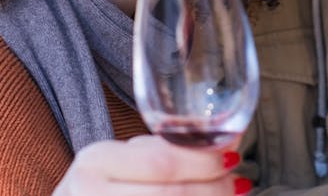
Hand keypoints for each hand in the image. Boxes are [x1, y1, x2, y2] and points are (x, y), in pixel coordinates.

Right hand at [53, 135, 249, 194]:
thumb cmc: (101, 185)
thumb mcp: (120, 158)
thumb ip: (164, 148)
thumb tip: (227, 138)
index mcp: (96, 162)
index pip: (162, 163)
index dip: (205, 162)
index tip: (232, 156)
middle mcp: (90, 193)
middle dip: (214, 189)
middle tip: (237, 183)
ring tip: (229, 195)